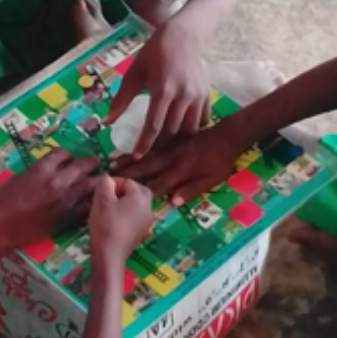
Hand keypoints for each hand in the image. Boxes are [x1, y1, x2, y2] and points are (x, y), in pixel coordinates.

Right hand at [0, 149, 99, 254]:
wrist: (0, 227)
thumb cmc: (3, 201)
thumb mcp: (19, 176)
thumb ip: (39, 170)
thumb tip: (51, 169)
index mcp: (42, 168)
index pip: (65, 152)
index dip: (67, 155)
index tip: (68, 160)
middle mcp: (58, 181)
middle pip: (85, 164)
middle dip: (89, 163)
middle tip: (90, 165)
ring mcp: (65, 199)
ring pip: (92, 184)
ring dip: (94, 181)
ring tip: (94, 182)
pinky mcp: (68, 217)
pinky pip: (87, 206)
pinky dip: (89, 202)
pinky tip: (88, 202)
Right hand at [88, 176, 154, 264]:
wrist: (110, 255)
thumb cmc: (106, 224)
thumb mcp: (101, 198)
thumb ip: (104, 182)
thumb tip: (107, 179)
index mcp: (142, 196)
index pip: (126, 181)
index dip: (111, 185)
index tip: (99, 195)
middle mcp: (149, 207)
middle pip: (132, 192)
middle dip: (117, 194)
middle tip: (103, 201)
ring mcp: (147, 221)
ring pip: (132, 205)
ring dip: (119, 205)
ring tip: (105, 212)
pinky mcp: (141, 232)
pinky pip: (133, 216)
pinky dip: (123, 216)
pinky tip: (111, 223)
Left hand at [104, 21, 210, 157]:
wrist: (182, 36)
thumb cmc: (153, 54)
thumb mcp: (134, 75)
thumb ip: (121, 100)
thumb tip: (106, 123)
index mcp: (163, 90)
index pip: (154, 125)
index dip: (144, 144)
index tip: (136, 157)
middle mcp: (183, 95)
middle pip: (172, 131)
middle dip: (159, 145)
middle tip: (148, 152)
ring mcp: (197, 96)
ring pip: (189, 130)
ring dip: (177, 140)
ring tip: (164, 145)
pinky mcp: (207, 95)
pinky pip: (202, 121)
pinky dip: (192, 130)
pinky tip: (181, 132)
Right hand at [114, 124, 241, 205]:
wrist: (229, 135)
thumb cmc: (221, 162)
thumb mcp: (211, 180)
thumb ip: (191, 190)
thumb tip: (170, 202)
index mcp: (179, 172)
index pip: (155, 184)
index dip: (139, 190)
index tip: (121, 193)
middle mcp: (171, 159)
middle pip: (146, 167)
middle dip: (126, 172)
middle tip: (107, 175)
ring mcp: (171, 148)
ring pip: (146, 154)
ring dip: (129, 159)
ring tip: (112, 161)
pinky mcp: (173, 139)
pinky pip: (153, 144)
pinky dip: (141, 147)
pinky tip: (131, 148)